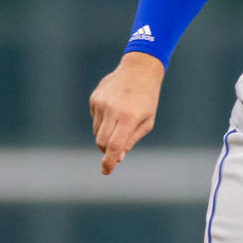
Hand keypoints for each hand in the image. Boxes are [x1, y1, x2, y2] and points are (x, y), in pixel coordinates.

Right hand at [90, 52, 165, 173]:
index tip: (106, 171)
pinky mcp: (94, 99)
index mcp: (129, 117)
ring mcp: (101, 103)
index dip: (109, 161)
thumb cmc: (147, 99)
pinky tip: (114, 110)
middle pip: (102, 142)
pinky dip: (103, 121)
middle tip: (115, 152)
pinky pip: (95, 119)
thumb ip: (131, 140)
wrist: (138, 71)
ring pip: (97, 132)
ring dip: (106, 135)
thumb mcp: (147, 122)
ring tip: (120, 123)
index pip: (115, 145)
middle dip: (107, 151)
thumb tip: (118, 157)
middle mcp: (112, 110)